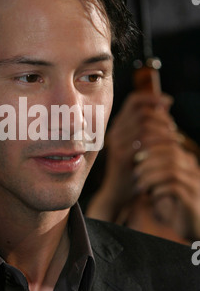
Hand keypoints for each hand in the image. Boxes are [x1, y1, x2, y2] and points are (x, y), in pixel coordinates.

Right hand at [85, 91, 179, 221]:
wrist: (117, 193)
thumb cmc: (132, 167)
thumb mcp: (137, 144)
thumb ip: (147, 125)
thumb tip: (164, 104)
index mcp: (118, 125)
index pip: (133, 101)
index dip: (152, 97)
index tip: (168, 102)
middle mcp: (114, 132)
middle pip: (142, 112)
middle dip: (162, 116)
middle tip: (173, 126)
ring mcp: (116, 144)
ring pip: (145, 125)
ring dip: (165, 129)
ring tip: (175, 138)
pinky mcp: (122, 156)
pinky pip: (145, 141)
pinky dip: (163, 141)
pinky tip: (173, 146)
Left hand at [133, 142, 199, 239]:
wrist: (193, 229)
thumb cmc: (176, 206)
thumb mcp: (167, 185)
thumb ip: (159, 171)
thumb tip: (137, 158)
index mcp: (190, 166)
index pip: (172, 147)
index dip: (153, 150)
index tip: (136, 158)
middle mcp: (196, 173)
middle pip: (172, 156)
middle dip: (149, 163)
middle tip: (135, 173)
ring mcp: (196, 186)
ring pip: (172, 172)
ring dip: (151, 178)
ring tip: (139, 187)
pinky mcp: (193, 201)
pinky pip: (174, 188)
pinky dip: (158, 190)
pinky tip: (150, 196)